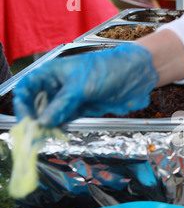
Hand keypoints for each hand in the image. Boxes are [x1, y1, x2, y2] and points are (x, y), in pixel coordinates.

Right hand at [13, 43, 157, 127]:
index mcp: (53, 73)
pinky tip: (58, 133)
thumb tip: (43, 121)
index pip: (28, 88)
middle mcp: (58, 86)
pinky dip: (61, 127)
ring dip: (48, 126)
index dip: (23, 103)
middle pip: (38, 104)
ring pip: (52, 115)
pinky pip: (67, 120)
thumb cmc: (107, 70)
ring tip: (45, 137)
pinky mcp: (83, 109)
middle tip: (35, 134)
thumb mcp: (80, 87)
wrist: (135, 75)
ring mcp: (70, 98)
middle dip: (35, 119)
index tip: (27, 120)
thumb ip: (62, 104)